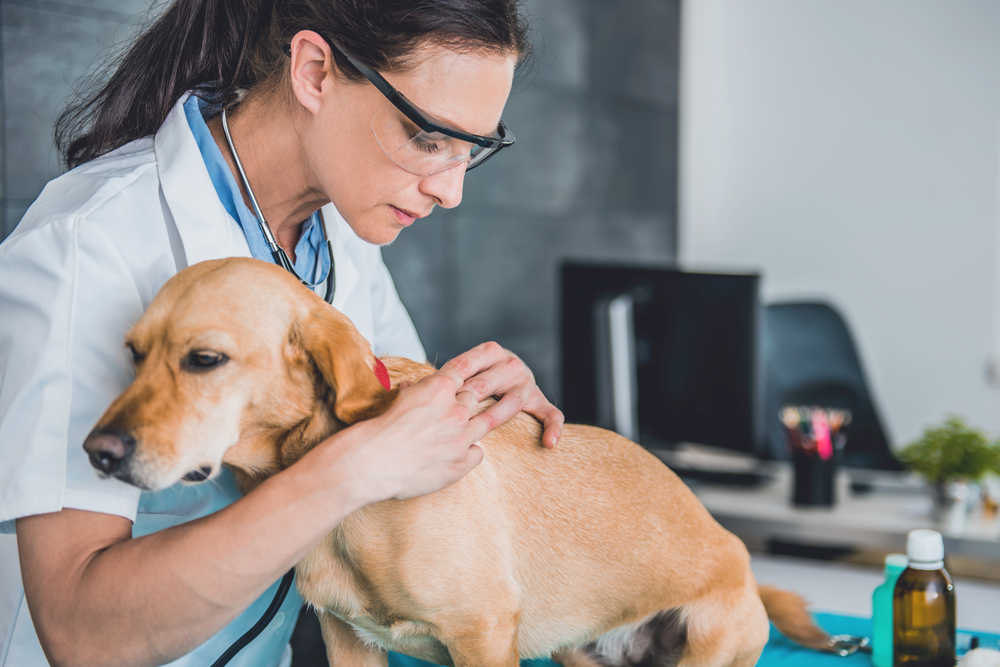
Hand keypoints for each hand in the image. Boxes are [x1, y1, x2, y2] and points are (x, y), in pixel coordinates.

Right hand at [342, 367, 521, 501]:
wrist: (372, 462)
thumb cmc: (378, 431)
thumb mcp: (396, 402)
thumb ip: (412, 393)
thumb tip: (412, 387)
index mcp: (437, 390)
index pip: (465, 367)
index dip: (481, 359)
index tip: (497, 350)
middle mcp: (455, 410)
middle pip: (478, 396)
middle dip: (482, 394)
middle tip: (495, 390)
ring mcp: (461, 437)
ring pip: (489, 421)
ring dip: (495, 416)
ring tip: (506, 410)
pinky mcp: (460, 462)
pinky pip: (477, 453)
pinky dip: (471, 452)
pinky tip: (462, 455)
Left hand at [440, 341, 563, 447]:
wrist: (500, 375)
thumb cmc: (470, 379)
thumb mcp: (453, 377)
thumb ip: (432, 381)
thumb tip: (404, 385)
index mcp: (488, 355)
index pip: (466, 365)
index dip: (450, 383)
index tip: (433, 401)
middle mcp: (509, 365)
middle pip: (489, 382)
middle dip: (472, 397)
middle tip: (455, 416)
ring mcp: (525, 383)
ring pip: (515, 397)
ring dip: (500, 411)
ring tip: (486, 426)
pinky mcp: (538, 400)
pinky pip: (549, 413)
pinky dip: (551, 426)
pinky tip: (548, 443)